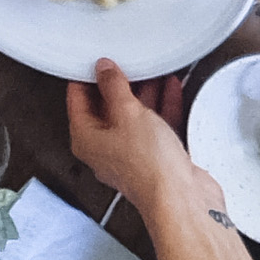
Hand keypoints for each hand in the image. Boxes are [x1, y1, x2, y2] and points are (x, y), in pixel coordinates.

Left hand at [62, 57, 217, 231]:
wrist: (182, 199)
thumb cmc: (150, 168)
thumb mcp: (128, 114)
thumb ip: (115, 87)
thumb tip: (104, 70)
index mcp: (87, 140)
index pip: (78, 101)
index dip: (85, 77)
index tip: (94, 60)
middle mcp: (106, 149)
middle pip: (107, 108)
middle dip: (120, 83)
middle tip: (126, 61)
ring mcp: (132, 154)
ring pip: (135, 116)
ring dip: (145, 93)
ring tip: (153, 69)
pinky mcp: (156, 157)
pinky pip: (156, 125)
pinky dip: (163, 106)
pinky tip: (170, 88)